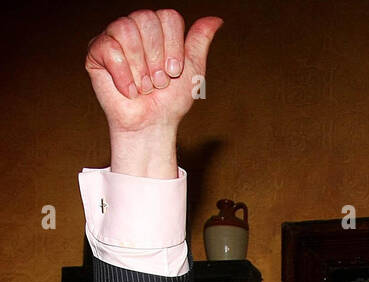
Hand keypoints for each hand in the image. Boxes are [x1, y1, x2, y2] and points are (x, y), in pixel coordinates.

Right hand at [86, 11, 221, 174]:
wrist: (151, 123)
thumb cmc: (171, 99)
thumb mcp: (193, 70)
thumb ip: (200, 41)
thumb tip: (216, 19)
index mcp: (159, 29)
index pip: (168, 17)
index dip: (174, 46)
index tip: (175, 71)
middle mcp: (136, 27)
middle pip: (146, 18)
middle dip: (157, 57)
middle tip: (159, 81)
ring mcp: (114, 37)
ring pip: (126, 30)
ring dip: (140, 66)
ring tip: (144, 86)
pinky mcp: (96, 50)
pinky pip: (109, 47)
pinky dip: (123, 75)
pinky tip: (129, 90)